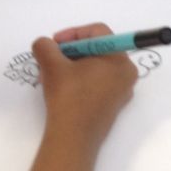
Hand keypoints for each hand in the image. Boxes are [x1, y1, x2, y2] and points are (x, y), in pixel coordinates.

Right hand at [32, 23, 137, 145]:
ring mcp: (121, 91)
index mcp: (120, 60)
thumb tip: (44, 44)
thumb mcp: (51, 65)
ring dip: (72, 65)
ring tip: (52, 74)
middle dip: (71, 51)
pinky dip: (80, 79)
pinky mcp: (112, 105)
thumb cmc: (68, 97)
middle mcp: (126, 74)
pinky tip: (62, 86)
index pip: (98, 32)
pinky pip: (97, 82)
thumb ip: (45, 46)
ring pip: (96, 66)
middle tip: (52, 58)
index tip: (55, 44)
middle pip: (97, 49)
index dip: (73, 33)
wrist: (72, 138)